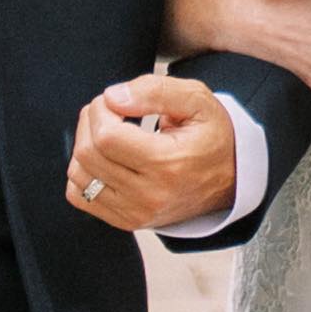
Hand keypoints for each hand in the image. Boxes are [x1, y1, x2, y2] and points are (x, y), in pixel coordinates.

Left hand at [68, 74, 239, 234]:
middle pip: (88, 154)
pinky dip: (83, 173)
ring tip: (110, 132)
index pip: (106, 136)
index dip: (101, 109)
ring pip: (78, 175)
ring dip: (85, 145)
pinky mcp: (126, 221)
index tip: (116, 101)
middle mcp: (149, 195)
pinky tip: (106, 158)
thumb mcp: (197, 100)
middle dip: (90, 122)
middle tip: (112, 111)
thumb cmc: (213, 138)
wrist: (232, 180)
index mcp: (168, 164)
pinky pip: (80, 197)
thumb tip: (112, 98)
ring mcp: (136, 213)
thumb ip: (154, 90)